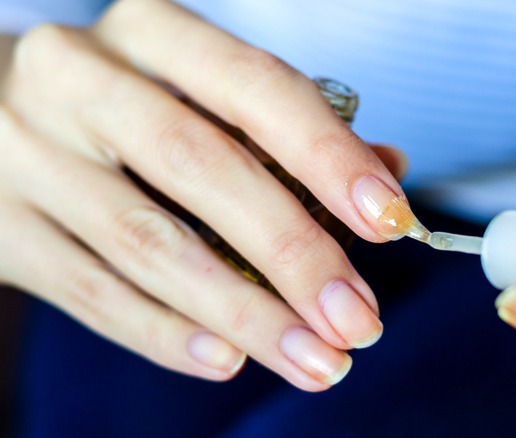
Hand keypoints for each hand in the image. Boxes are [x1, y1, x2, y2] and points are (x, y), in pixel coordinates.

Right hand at [0, 0, 407, 390]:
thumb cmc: (129, 107)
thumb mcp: (202, 94)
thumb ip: (289, 131)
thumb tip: (385, 174)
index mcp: (151, 33)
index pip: (258, 88)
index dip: (329, 158)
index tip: (390, 221)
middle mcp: (80, 79)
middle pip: (203, 170)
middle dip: (294, 253)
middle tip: (358, 319)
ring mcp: (28, 153)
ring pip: (149, 244)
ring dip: (245, 314)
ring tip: (315, 359)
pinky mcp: (1, 229)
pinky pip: (93, 292)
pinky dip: (167, 333)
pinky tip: (228, 359)